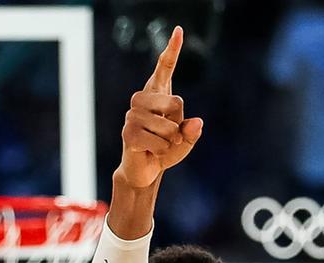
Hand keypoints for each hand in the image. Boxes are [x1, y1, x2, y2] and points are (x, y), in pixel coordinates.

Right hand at [117, 26, 202, 189]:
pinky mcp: (127, 134)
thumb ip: (193, 132)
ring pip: (166, 124)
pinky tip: (154, 151)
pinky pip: (155, 140)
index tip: (179, 31)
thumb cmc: (165, 150)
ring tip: (162, 144)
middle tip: (172, 134)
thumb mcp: (186, 140)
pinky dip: (161, 149)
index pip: (164, 69)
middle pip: (176, 102)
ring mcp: (131, 116)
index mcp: (157, 94)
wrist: (144, 171)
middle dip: (179, 122)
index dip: (172, 51)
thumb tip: (196, 123)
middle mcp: (141, 101)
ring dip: (170, 138)